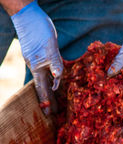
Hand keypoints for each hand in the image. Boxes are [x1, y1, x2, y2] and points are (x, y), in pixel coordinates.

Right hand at [11, 0, 62, 114]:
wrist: (30, 15)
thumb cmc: (38, 31)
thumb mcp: (49, 49)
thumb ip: (55, 64)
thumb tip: (57, 79)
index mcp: (37, 67)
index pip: (42, 89)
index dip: (46, 101)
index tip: (48, 114)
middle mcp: (38, 66)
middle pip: (45, 87)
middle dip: (49, 100)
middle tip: (54, 113)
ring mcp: (40, 61)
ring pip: (47, 79)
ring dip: (52, 90)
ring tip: (57, 101)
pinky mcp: (44, 55)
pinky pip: (50, 70)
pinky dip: (54, 78)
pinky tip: (57, 82)